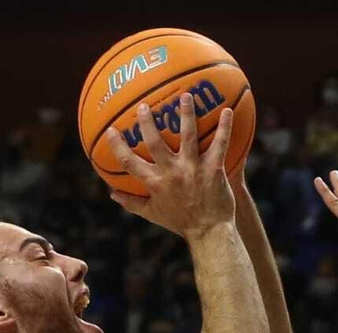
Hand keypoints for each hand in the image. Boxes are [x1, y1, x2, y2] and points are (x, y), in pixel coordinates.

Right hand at [105, 95, 235, 238]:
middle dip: (148, 122)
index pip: (129, 163)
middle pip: (155, 142)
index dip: (117, 146)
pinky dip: (225, 127)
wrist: (209, 232)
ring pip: (188, 135)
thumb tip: (112, 194)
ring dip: (186, 114)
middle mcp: (172, 173)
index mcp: (155, 183)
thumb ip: (132, 203)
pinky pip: (220, 144)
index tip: (110, 130)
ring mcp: (193, 169)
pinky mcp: (214, 169)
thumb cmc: (181, 222)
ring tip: (185, 96)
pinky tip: (227, 110)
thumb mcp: (153, 213)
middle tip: (144, 105)